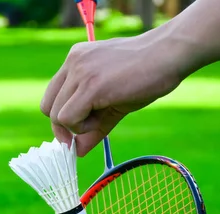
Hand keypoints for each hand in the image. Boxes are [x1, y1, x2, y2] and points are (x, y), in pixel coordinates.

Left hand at [40, 32, 188, 156]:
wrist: (170, 54)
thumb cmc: (147, 75)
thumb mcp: (113, 101)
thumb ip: (93, 125)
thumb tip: (78, 152)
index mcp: (75, 60)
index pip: (51, 96)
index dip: (61, 119)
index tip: (77, 133)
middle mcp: (72, 62)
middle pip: (48, 108)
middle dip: (65, 128)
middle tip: (89, 131)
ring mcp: (79, 72)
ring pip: (57, 116)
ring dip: (78, 127)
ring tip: (104, 116)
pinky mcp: (90, 85)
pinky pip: (69, 118)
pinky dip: (83, 128)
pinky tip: (105, 116)